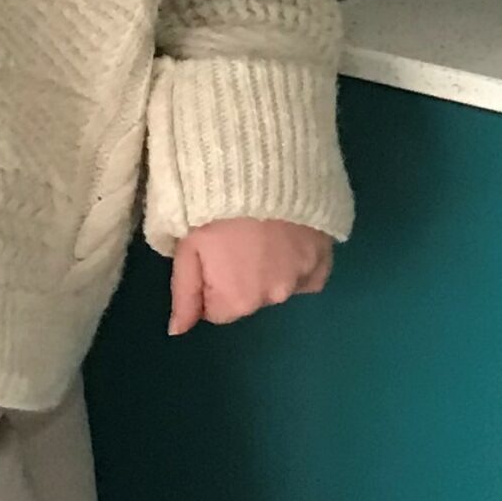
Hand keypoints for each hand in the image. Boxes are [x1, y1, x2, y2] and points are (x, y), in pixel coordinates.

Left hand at [168, 219, 332, 334]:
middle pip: (250, 297)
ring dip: (270, 267)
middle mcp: (272, 298)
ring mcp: (301, 278)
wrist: (261, 168)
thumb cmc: (213, 206)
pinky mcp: (324, 256)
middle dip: (241, 275)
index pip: (216, 310)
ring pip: (279, 283)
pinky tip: (289, 238)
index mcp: (236, 301)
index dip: (210, 281)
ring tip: (261, 229)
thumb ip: (184, 294)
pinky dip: (300, 261)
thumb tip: (177, 332)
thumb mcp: (187, 247)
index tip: (210, 252)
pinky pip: (310, 272)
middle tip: (236, 236)